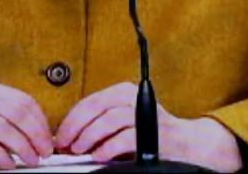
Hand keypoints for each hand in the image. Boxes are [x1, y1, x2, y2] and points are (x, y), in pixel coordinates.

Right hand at [0, 78, 53, 170]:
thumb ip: (0, 115)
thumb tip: (35, 131)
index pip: (23, 100)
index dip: (41, 121)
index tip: (48, 137)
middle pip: (18, 113)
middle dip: (37, 135)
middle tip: (45, 151)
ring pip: (5, 129)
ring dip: (24, 148)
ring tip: (31, 160)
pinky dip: (3, 157)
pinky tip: (9, 164)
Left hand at [54, 82, 241, 172]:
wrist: (187, 144)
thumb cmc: (150, 134)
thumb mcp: (122, 122)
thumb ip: (99, 124)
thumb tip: (69, 136)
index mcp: (124, 92)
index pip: (90, 100)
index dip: (71, 119)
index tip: (60, 135)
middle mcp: (134, 97)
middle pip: (97, 106)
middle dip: (76, 127)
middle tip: (65, 144)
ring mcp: (146, 114)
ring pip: (110, 119)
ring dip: (90, 136)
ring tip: (80, 150)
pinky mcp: (154, 132)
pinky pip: (126, 138)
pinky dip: (108, 148)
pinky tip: (100, 156)